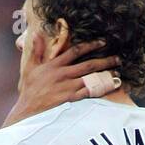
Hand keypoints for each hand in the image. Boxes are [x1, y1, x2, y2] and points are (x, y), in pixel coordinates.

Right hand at [3, 37, 120, 126]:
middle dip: (104, 60)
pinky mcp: (69, 99)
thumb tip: (37, 34)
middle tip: (117, 58)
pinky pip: (87, 92)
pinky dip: (98, 89)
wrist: (27, 110)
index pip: (75, 51)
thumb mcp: (30, 67)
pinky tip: (108, 87)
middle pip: (87, 64)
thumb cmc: (29, 90)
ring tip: (117, 72)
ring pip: (90, 78)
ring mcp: (67, 87)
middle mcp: (63, 74)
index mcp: (55, 65)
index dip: (90, 45)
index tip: (102, 42)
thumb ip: (36, 51)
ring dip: (105, 75)